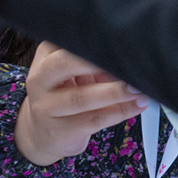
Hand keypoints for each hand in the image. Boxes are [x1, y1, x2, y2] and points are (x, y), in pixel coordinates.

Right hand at [15, 41, 148, 165]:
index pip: (62, 40)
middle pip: (63, 64)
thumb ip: (93, 65)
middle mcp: (40, 80)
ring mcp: (46, 107)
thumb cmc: (63, 99)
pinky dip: (120, 112)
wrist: (40, 137)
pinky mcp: (60, 131)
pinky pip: (93, 119)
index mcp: (45, 59)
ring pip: (81, 97)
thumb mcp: (72, 76)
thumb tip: (126, 61)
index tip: (116, 40)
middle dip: (96, 62)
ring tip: (138, 89)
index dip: (90, 40)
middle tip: (125, 62)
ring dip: (115, 92)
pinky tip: (136, 106)